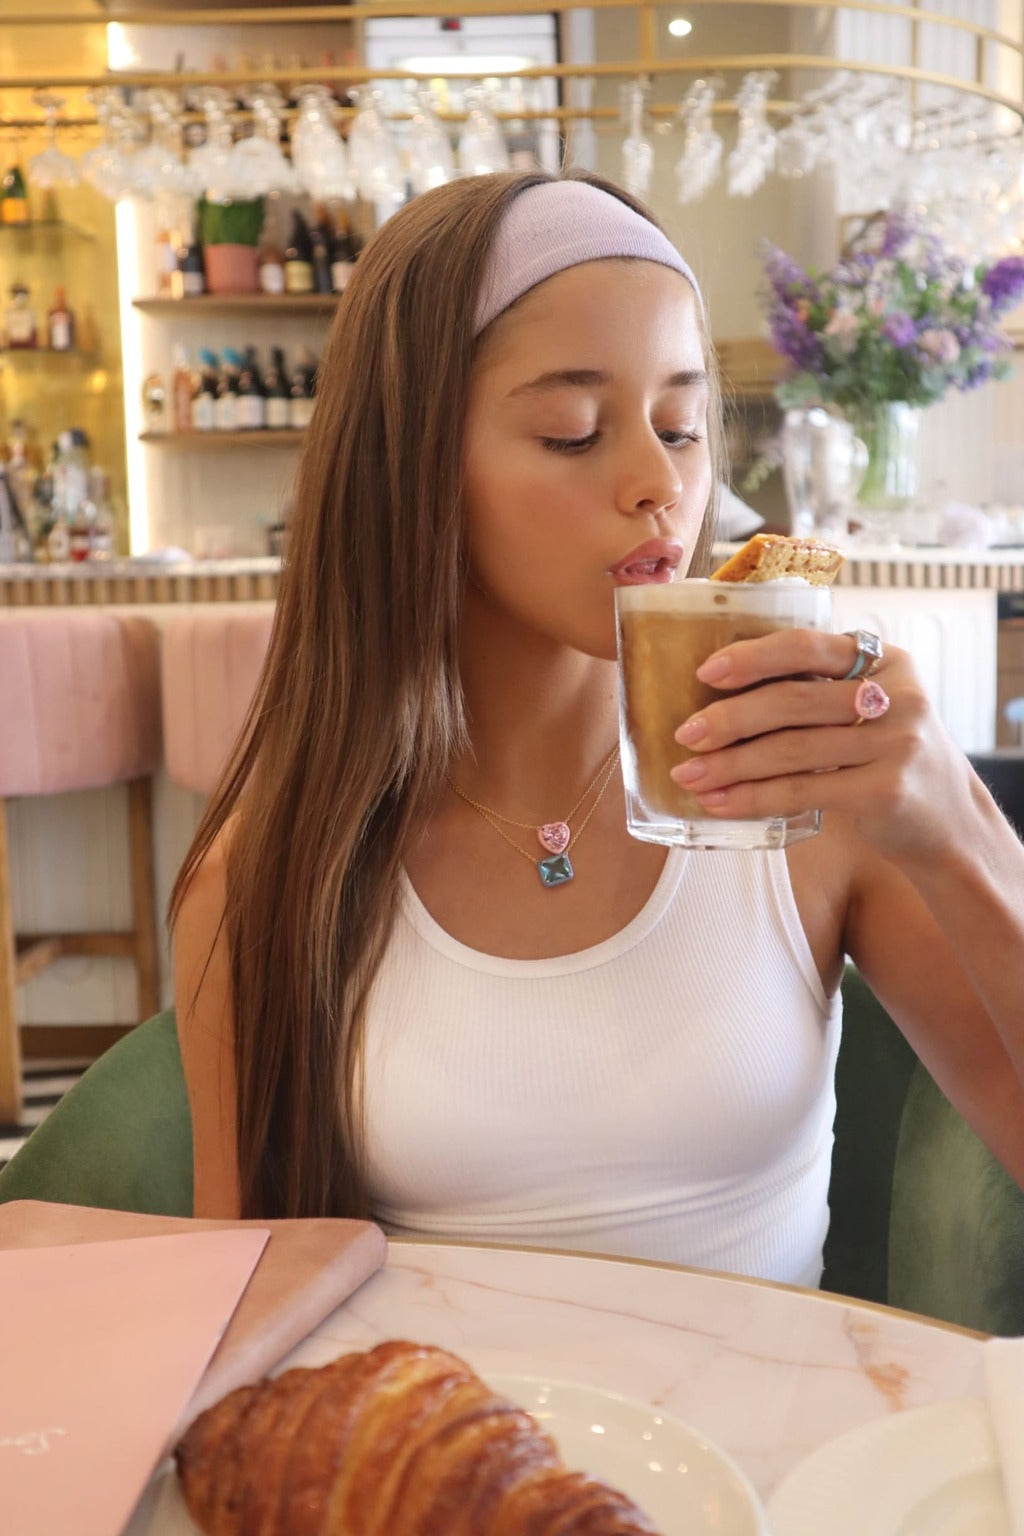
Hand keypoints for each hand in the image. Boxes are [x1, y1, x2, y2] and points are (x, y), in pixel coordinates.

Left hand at [669, 628, 974, 859]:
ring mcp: (895, 743)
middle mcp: (896, 695)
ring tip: (689, 775)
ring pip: (791, 750)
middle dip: (729, 718)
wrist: (950, 824)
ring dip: (730, 765)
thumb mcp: (870, 709)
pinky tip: (721, 803)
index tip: (706, 672)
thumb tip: (719, 693)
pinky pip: (802, 790)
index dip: (752, 656)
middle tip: (685, 734)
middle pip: (793, 700)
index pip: (808, 646)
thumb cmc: (888, 759)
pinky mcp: (885, 790)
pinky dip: (753, 798)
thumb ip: (820, 692)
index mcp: (886, 659)